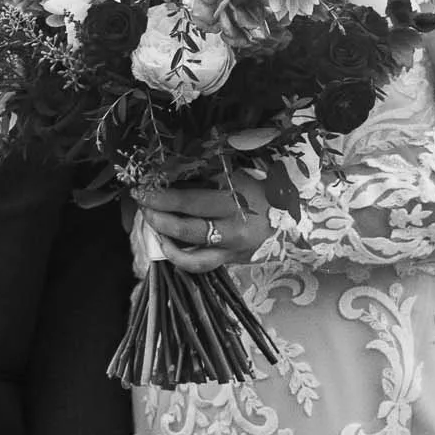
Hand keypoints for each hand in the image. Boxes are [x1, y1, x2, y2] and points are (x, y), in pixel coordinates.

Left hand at [137, 175, 272, 276]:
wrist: (293, 219)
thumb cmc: (260, 190)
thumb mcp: (237, 174)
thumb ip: (206, 172)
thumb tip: (168, 171)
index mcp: (234, 192)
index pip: (191, 192)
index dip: (162, 191)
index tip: (143, 185)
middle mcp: (233, 218)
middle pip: (186, 216)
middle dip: (157, 208)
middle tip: (142, 200)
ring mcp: (231, 242)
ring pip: (189, 241)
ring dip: (163, 231)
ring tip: (150, 220)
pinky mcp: (229, 258)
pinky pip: (198, 263)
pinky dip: (176, 256)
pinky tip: (164, 244)